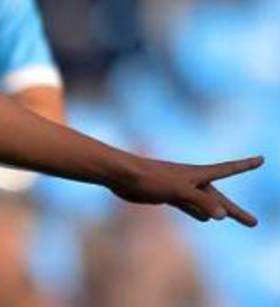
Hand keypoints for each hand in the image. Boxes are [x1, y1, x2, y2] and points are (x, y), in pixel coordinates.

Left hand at [113, 155, 263, 226]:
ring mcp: (179, 189)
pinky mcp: (166, 196)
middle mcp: (191, 181)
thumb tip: (221, 215)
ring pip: (204, 203)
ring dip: (219, 211)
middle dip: (235, 210)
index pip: (227, 169)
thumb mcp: (177, 189)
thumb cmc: (147, 177)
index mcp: (197, 174)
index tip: (261, 158)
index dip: (244, 165)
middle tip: (254, 223)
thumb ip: (199, 202)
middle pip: (219, 198)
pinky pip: (188, 206)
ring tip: (232, 218)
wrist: (119, 175)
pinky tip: (204, 218)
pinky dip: (198, 211)